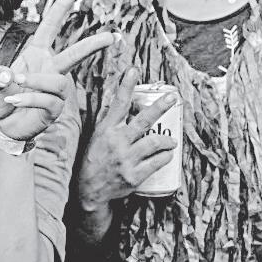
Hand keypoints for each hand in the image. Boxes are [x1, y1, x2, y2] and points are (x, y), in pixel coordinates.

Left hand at [0, 0, 114, 142]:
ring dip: (37, 81)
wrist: (6, 127)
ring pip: (58, 81)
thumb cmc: (3, 100)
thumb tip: (6, 75)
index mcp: (37, 55)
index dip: (60, 9)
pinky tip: (14, 100)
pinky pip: (47, 101)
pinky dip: (29, 99)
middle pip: (73, 55)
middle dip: (91, 46)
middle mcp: (49, 70)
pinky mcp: (54, 109)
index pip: (50, 28)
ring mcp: (54, 90)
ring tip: (17, 83)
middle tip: (110, 37)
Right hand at [78, 68, 177, 213]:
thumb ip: (111, 122)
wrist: (89, 191)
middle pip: (144, 120)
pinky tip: (167, 155)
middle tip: (172, 98)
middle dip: (161, 106)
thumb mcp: (97, 137)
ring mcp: (126, 160)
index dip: (126, 85)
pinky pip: (158, 162)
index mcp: (107, 130)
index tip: (134, 70)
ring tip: (172, 140)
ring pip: (156, 142)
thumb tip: (126, 103)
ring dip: (168, 140)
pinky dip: (166, 157)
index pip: (118, 103)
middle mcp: (117, 142)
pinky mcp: (135, 176)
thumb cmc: (94, 160)